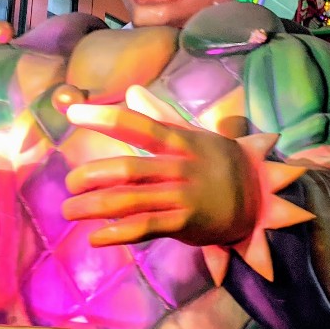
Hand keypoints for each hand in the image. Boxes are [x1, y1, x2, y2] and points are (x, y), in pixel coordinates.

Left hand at [62, 86, 259, 247]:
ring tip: (70, 209)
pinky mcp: (187, 223)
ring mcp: (184, 196)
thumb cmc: (218, 162)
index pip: (138, 125)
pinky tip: (96, 237)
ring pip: (131, 201)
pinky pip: (147, 228)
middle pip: (128, 169)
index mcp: (180, 141)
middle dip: (91, 175)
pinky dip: (118, 233)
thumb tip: (133, 91)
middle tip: (70, 183)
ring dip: (94, 206)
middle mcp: (181, 167)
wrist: (260, 196)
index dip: (104, 118)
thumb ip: (160, 116)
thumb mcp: (194, 135)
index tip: (73, 113)